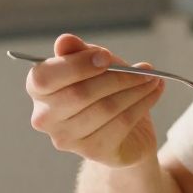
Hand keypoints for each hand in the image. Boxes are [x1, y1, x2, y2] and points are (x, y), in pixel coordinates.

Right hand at [26, 33, 164, 166]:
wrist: (123, 129)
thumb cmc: (101, 89)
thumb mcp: (92, 63)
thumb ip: (78, 52)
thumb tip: (65, 41)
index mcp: (38, 89)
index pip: (46, 77)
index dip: (77, 65)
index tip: (107, 57)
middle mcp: (45, 118)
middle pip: (81, 94)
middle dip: (118, 78)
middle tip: (145, 69)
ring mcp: (67, 138)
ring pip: (106, 108)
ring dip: (135, 90)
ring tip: (153, 78)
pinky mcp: (93, 151)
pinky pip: (121, 124)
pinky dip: (143, 104)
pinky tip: (154, 92)